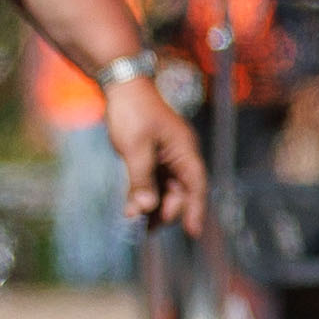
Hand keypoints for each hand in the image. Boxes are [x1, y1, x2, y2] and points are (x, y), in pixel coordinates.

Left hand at [113, 68, 209, 234]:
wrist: (122, 85)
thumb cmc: (133, 113)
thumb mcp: (135, 149)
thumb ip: (141, 181)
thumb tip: (144, 210)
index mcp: (184, 151)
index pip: (196, 186)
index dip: (196, 210)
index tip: (193, 233)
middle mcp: (180, 155)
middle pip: (180, 191)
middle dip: (166, 212)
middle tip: (146, 231)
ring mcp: (167, 155)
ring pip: (166, 188)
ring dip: (153, 206)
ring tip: (137, 226)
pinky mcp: (153, 154)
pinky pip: (153, 180)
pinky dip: (144, 194)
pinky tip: (131, 207)